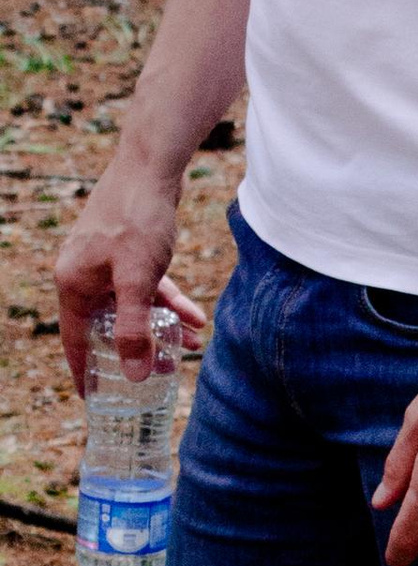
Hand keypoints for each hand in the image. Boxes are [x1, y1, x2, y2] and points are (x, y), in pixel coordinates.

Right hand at [55, 153, 208, 387]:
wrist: (151, 165)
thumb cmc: (138, 219)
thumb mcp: (137, 279)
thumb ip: (134, 327)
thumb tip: (136, 373)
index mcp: (73, 283)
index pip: (76, 340)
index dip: (85, 371)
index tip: (94, 399)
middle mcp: (84, 273)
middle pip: (107, 324)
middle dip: (137, 350)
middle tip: (164, 374)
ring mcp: (106, 260)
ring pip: (133, 305)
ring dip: (161, 326)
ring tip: (191, 347)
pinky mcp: (129, 248)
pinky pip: (148, 285)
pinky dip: (169, 300)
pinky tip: (196, 316)